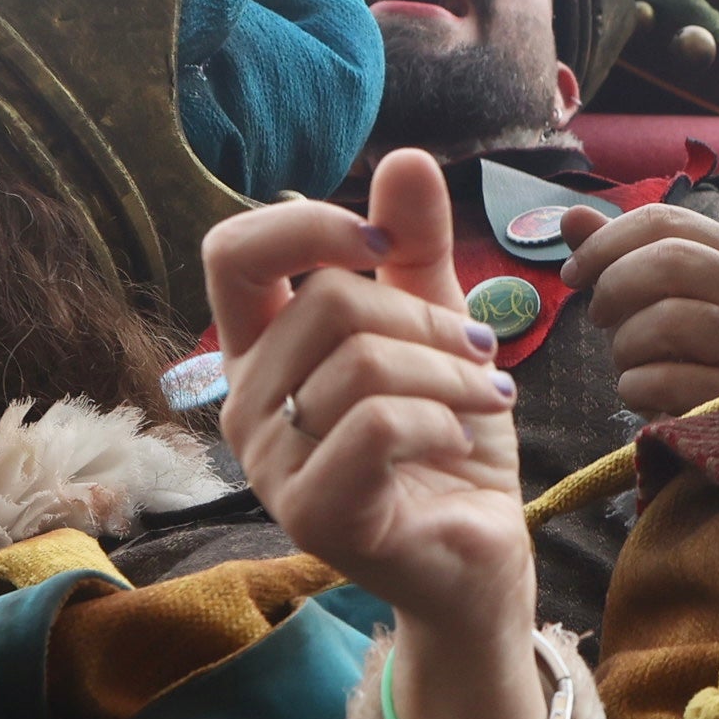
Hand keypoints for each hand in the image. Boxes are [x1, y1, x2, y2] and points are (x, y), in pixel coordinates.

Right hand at [209, 149, 543, 718]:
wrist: (476, 559)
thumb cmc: (447, 444)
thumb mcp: (440, 329)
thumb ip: (416, 250)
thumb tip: (406, 158)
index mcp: (262, 352)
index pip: (232, 251)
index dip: (307, 224)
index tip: (385, 241)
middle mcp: (246, 406)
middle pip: (328, 303)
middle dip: (428, 317)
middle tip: (479, 356)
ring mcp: (272, 466)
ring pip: (364, 363)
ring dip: (452, 374)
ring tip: (487, 401)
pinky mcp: (314, 514)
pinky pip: (378, 424)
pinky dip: (442, 421)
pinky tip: (461, 442)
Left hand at [561, 201, 718, 416]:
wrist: (706, 410)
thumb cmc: (670, 343)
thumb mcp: (640, 292)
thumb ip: (610, 252)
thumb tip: (572, 214)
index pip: (663, 221)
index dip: (604, 242)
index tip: (572, 274)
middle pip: (670, 260)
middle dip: (613, 287)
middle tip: (596, 316)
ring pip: (669, 320)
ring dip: (624, 344)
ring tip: (626, 358)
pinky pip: (665, 380)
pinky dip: (633, 388)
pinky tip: (641, 392)